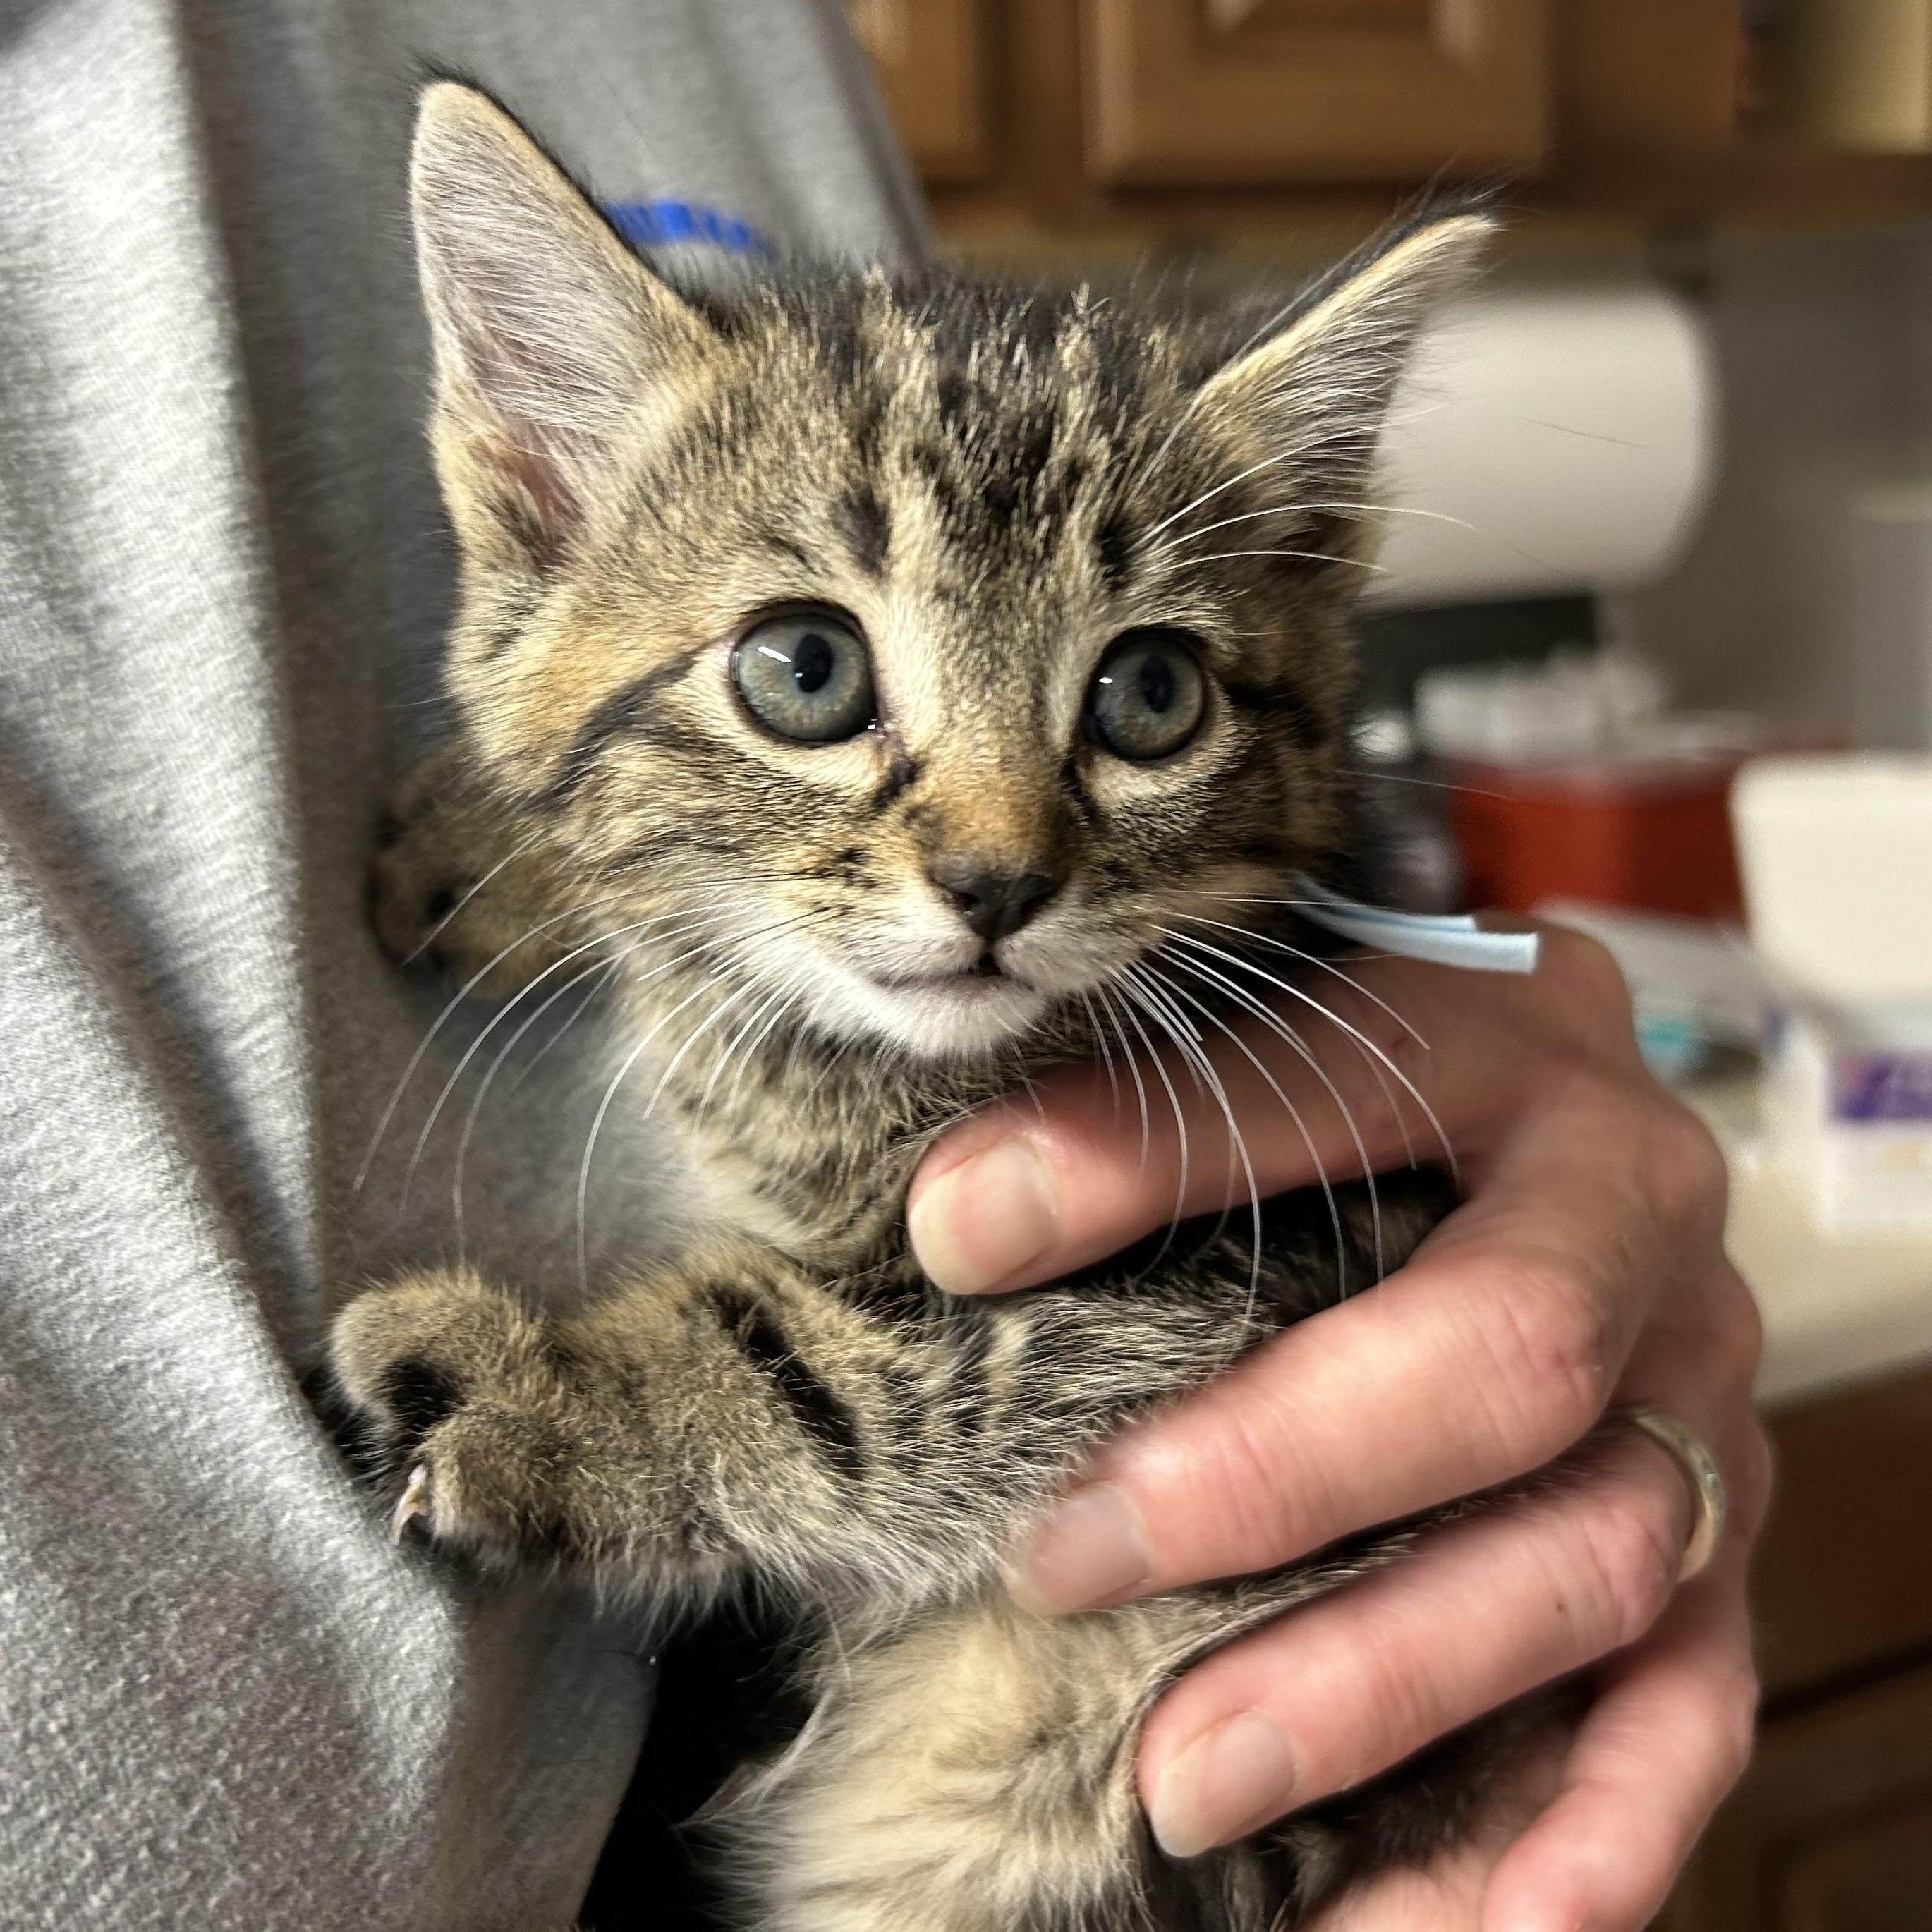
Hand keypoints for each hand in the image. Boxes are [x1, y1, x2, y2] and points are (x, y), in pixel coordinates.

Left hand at [906, 927, 1769, 1930]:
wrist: (1544, 1130)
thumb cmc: (1374, 1094)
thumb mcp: (1267, 1050)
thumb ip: (1132, 1115)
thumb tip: (958, 1221)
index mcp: (1522, 1055)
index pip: (1344, 1097)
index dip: (1148, 1171)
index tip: (955, 1244)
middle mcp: (1640, 1237)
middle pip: (1504, 1369)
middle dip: (1275, 1481)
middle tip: (1063, 1560)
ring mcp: (1696, 1410)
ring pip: (1589, 1561)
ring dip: (1388, 1688)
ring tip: (1185, 1783)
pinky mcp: (1714, 1559)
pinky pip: (1688, 1713)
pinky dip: (1587, 1837)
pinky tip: (1463, 1931)